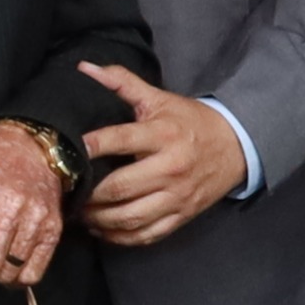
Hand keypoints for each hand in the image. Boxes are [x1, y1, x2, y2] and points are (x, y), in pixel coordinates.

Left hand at [75, 62, 242, 248]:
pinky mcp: (182, 216)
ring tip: (80, 215)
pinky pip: (147, 235)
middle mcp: (170, 168)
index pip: (121, 140)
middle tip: (68, 193)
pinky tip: (102, 230)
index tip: (69, 152)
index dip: (92, 146)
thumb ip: (122, 83)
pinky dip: (120, 238)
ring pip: (130, 217)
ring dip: (99, 220)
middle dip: (89, 194)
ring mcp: (177, 196)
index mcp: (163, 135)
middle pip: (121, 187)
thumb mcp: (159, 99)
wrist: (236, 146)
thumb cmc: (189, 121)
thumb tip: (85, 67)